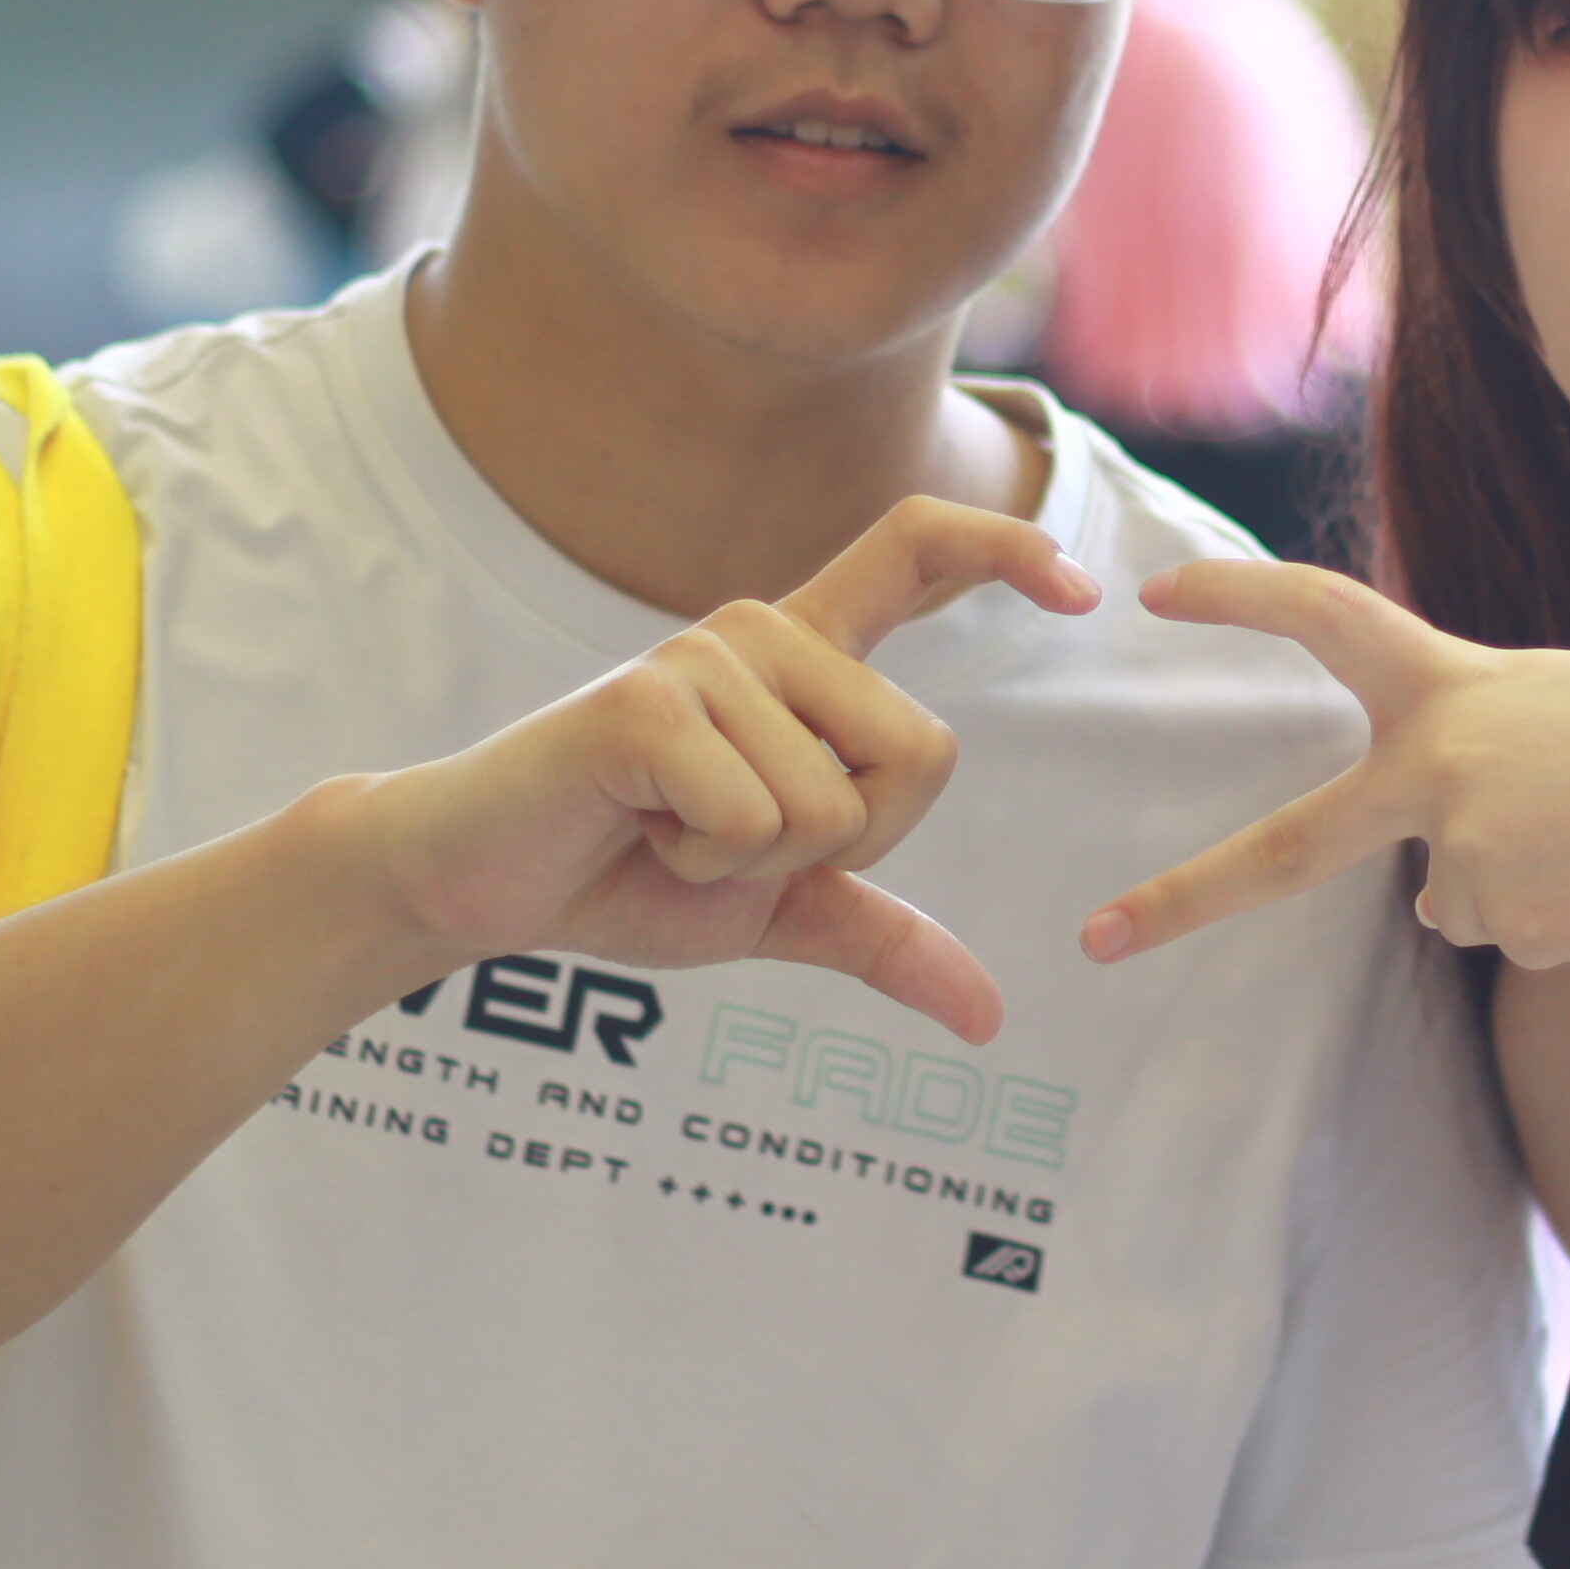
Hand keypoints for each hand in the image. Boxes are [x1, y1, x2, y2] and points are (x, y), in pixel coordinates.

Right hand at [354, 498, 1095, 1042]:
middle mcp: (764, 630)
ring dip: (756, 861)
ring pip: (836, 804)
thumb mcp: (775, 909)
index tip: (1086, 591)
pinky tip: (638, 829)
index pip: (918, 551)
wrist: (482, 887)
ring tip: (669, 829)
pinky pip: (757, 817)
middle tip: (730, 839)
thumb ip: (881, 937)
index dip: (1007, 554)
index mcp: (804, 657)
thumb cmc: (624, 877)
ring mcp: (705, 655)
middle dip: (850, 844)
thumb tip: (988, 1017)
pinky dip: (706, 863)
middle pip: (924, 755)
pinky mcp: (648, 701)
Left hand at [1076, 561, 1569, 970]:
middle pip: (1292, 848)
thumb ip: (1482, 780)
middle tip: (1098, 937)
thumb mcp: (1568, 722)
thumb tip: (1434, 908)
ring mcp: (1466, 848)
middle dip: (1187, 897)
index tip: (1155, 590)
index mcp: (1458, 684)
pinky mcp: (1509, 919)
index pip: (1330, 617)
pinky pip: (1516, 942)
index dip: (1242, 598)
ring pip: (1464, 905)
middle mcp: (1441, 764)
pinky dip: (1567, 925)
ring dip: (1534, 890)